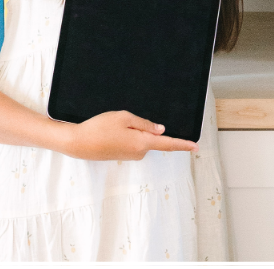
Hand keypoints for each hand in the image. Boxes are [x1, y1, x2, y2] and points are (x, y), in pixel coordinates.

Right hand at [63, 110, 197, 160]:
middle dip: (145, 127)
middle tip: (123, 120)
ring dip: (133, 130)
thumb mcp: (124, 118)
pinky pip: (132, 143)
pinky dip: (127, 135)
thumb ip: (145, 124)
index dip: (183, 144)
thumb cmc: (100, 127)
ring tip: (113, 125)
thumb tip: (161, 130)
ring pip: (141, 139)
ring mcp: (130, 156)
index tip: (195, 146)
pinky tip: (113, 131)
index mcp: (142, 143)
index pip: (168, 144)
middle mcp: (139, 152)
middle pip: (152, 138)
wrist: (78, 143)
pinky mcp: (122, 155)